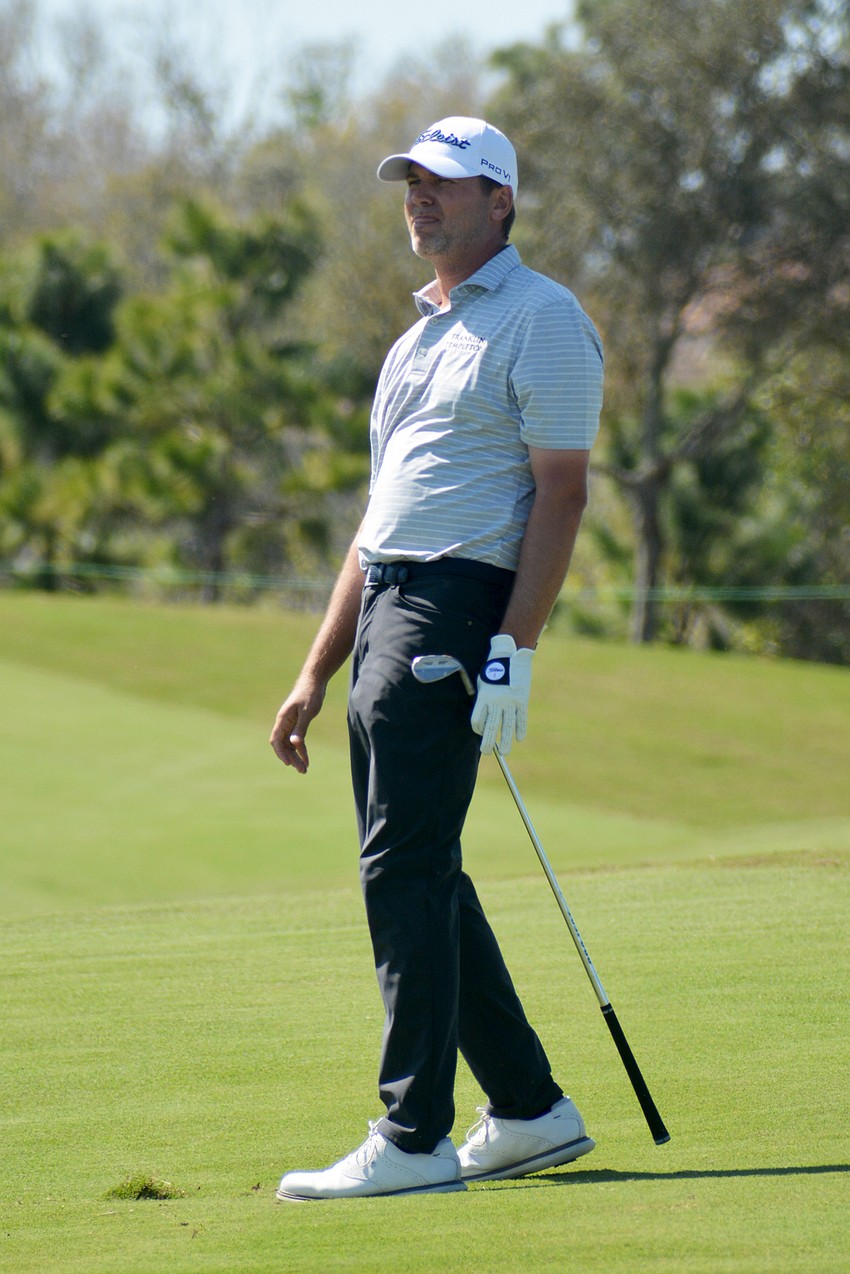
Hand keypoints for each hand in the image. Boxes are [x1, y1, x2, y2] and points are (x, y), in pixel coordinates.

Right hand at [269, 677, 325, 774]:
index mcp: (283, 719)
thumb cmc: (310, 694)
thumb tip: (294, 744)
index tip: (289, 763)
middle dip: (291, 758)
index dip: (281, 753)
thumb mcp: (307, 712)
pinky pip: (296, 740)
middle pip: (283, 745)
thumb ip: (301, 728)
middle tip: (302, 770)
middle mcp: (284, 723)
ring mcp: (290, 724)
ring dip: (296, 757)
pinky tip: (306, 758)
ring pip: (289, 745)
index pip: (276, 740)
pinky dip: (301, 750)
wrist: (314, 682)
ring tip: (304, 769)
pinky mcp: (297, 724)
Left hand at [470, 635, 533, 755]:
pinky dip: (521, 728)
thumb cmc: (492, 669)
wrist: (510, 655)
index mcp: (484, 697)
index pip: (478, 719)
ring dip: (506, 740)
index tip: (480, 732)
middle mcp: (497, 701)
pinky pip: (521, 717)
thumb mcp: (482, 682)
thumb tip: (483, 718)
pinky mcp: (522, 699)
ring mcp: (511, 701)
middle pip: (491, 726)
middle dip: (488, 741)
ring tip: (505, 751)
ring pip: (507, 725)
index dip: (478, 728)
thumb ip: (483, 700)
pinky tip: (520, 738)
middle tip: (486, 752)